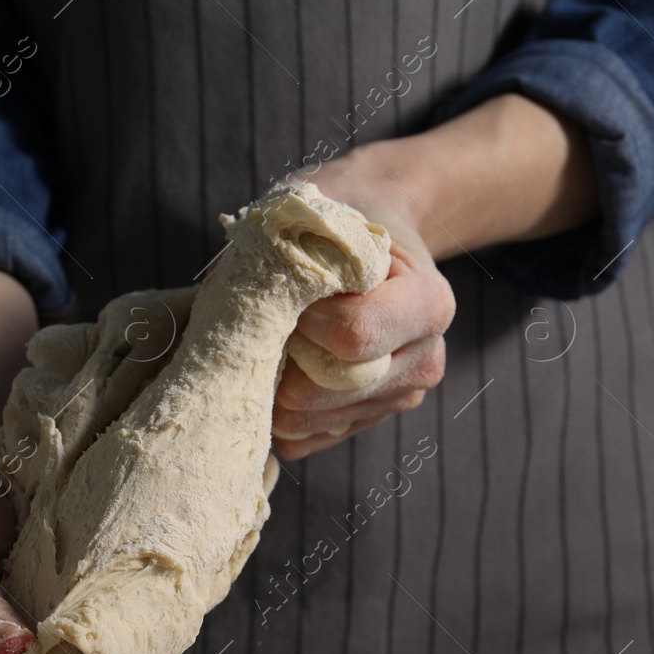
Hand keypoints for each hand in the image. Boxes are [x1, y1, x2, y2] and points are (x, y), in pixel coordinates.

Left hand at [267, 92, 599, 460]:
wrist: (373, 237)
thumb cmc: (336, 221)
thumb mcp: (313, 213)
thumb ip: (274, 255)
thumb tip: (226, 305)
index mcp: (427, 302)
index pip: (353, 336)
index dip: (302, 322)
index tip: (285, 294)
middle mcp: (424, 358)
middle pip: (330, 387)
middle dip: (280, 362)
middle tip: (262, 328)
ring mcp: (398, 396)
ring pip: (313, 421)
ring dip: (272, 390)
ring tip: (269, 345)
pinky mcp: (366, 421)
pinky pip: (305, 440)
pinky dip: (277, 414)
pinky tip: (277, 373)